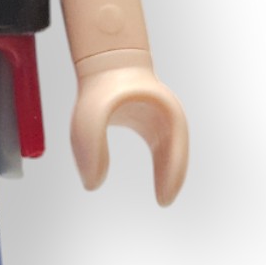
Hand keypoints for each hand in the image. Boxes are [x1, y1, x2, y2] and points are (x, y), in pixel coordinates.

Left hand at [69, 59, 188, 203]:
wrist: (106, 62)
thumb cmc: (99, 90)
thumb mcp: (88, 121)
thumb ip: (90, 152)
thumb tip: (92, 186)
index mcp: (161, 114)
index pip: (175, 151)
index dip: (172, 176)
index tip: (163, 201)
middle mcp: (166, 117)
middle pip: (176, 153)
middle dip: (172, 176)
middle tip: (163, 202)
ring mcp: (161, 120)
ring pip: (170, 152)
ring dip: (167, 172)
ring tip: (162, 195)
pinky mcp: (151, 125)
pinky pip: (161, 150)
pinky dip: (160, 167)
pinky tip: (156, 182)